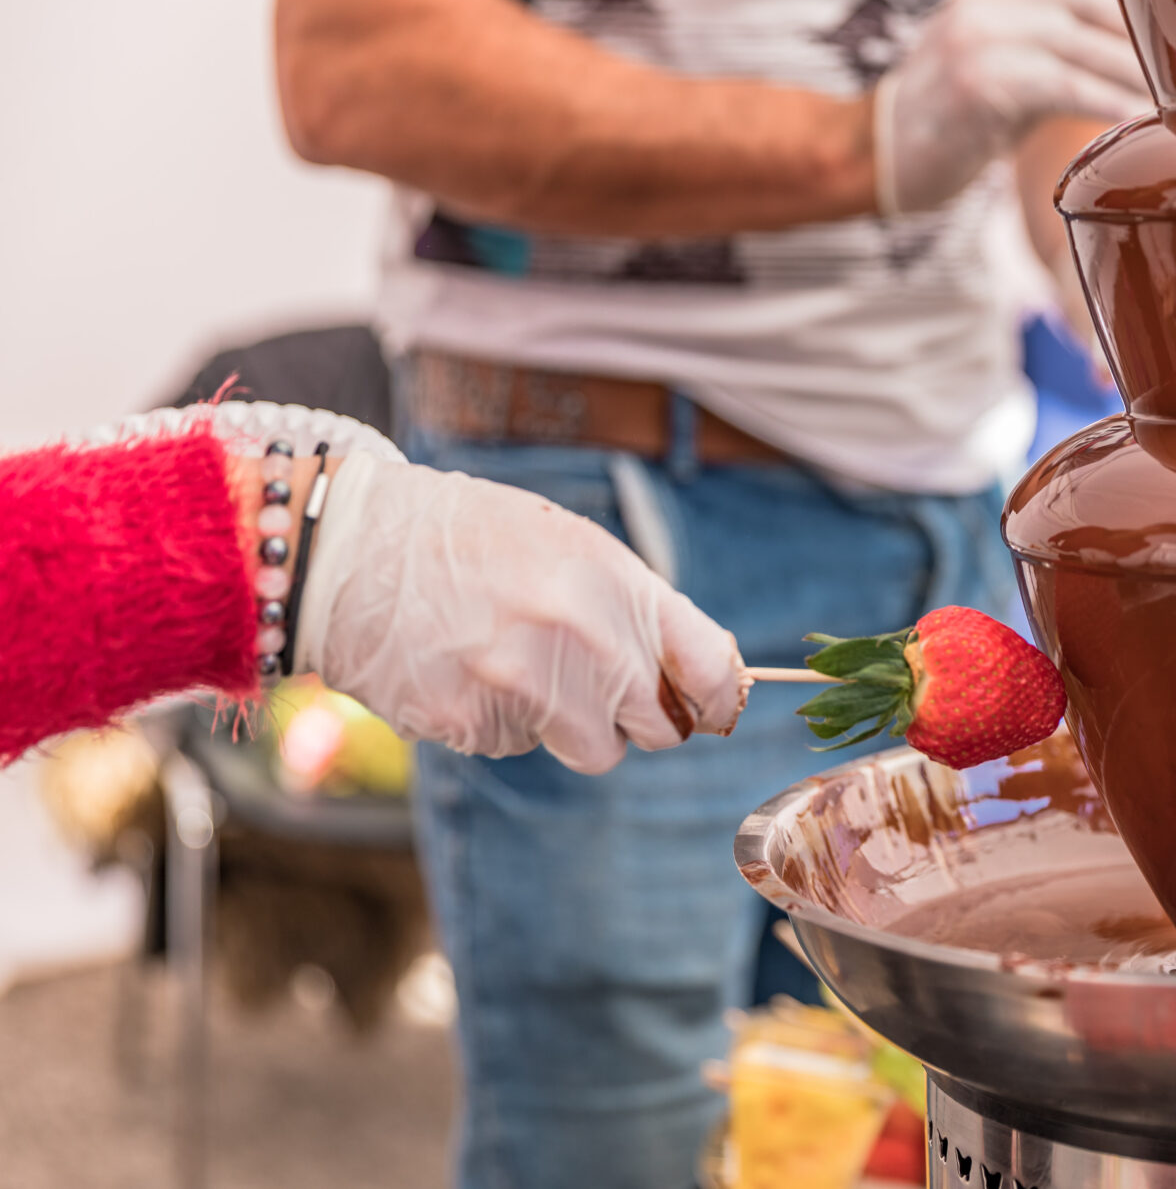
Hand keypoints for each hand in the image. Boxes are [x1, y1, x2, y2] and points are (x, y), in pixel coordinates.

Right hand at [295, 457, 748, 772]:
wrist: (348, 546)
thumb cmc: (465, 537)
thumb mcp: (567, 544)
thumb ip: (630, 605)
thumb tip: (692, 672)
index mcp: (616, 582)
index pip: (707, 665)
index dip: (716, 696)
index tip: (710, 706)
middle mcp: (584, 638)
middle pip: (658, 727)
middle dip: (636, 716)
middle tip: (594, 684)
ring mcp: (528, 687)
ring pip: (592, 750)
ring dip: (568, 725)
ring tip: (517, 667)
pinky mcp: (474, 726)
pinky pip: (520, 746)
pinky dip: (501, 723)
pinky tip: (465, 671)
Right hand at [877, 0, 1148, 214]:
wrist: (875, 158)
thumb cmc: (949, 127)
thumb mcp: (1003, 71)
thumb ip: (1055, 55)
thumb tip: (1133, 66)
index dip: (1137, 5)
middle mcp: (987, 1)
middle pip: (1089, 2)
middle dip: (1147, 38)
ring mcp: (978, 37)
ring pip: (1080, 42)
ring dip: (1134, 73)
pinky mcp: (977, 82)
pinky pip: (1059, 85)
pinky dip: (1102, 100)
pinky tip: (1133, 118)